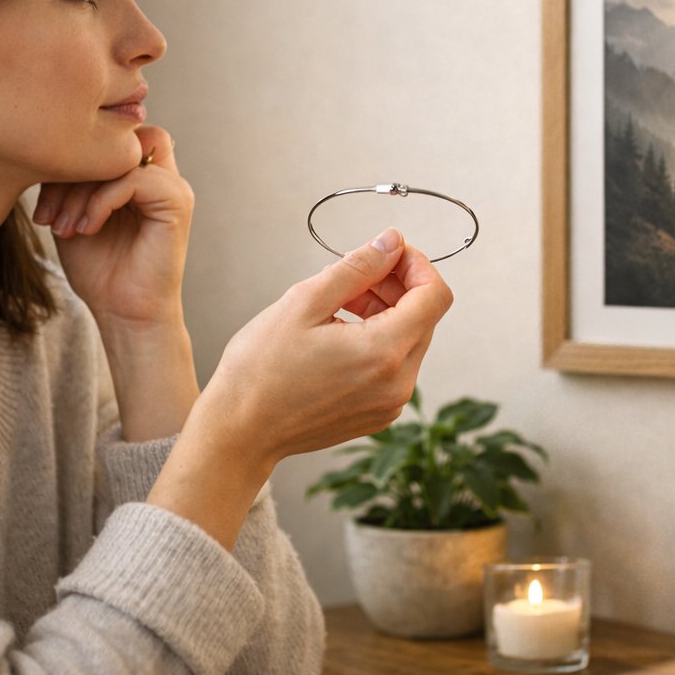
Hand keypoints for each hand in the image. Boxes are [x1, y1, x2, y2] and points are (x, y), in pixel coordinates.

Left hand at [31, 124, 191, 327]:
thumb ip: (69, 180)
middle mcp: (159, 175)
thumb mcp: (72, 215)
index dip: (69, 159)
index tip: (44, 206)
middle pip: (115, 136)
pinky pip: (135, 179)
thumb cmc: (100, 270)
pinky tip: (87, 228)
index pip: (103, 138)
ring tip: (67, 227)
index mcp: (137, 175)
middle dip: (74, 169)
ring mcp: (171, 186)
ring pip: (122, 155)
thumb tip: (47, 149)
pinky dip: (102, 201)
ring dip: (84, 189)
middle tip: (52, 212)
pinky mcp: (177, 202)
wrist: (125, 314)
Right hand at [191, 228, 454, 474]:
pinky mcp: (379, 414)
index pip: (435, 295)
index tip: (389, 252)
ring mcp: (390, 403)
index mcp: (385, 353)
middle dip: (397, 286)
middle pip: (425, 317)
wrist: (239, 432)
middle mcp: (398, 383)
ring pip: (410, 340)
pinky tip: (340, 331)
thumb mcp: (305, 302)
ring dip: (386, 311)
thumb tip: (392, 242)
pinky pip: (394, 365)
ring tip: (340, 302)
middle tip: (355, 273)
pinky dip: (378, 339)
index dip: (417, 264)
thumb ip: (357, 267)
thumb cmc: (260, 370)